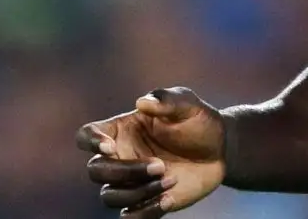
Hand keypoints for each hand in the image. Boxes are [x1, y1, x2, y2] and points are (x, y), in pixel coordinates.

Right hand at [76, 87, 227, 217]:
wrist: (221, 149)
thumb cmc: (198, 121)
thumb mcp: (187, 104)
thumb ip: (166, 99)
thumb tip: (142, 102)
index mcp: (121, 130)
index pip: (86, 136)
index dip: (91, 142)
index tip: (110, 147)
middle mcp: (120, 157)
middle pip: (96, 171)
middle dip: (124, 171)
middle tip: (161, 165)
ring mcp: (131, 182)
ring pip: (109, 197)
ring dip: (137, 192)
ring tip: (170, 180)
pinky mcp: (145, 201)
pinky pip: (130, 217)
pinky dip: (145, 211)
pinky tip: (169, 199)